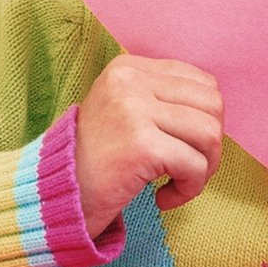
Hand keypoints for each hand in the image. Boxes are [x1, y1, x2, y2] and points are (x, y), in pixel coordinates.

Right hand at [74, 55, 223, 236]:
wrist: (51, 196)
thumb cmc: (96, 160)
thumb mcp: (124, 110)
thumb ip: (161, 98)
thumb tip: (216, 108)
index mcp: (128, 68)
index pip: (201, 82)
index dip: (206, 118)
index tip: (187, 145)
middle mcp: (130, 81)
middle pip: (213, 105)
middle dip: (211, 144)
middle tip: (189, 169)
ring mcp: (134, 110)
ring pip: (210, 134)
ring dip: (204, 168)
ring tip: (179, 183)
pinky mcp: (140, 145)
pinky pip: (195, 166)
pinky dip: (189, 189)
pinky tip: (163, 198)